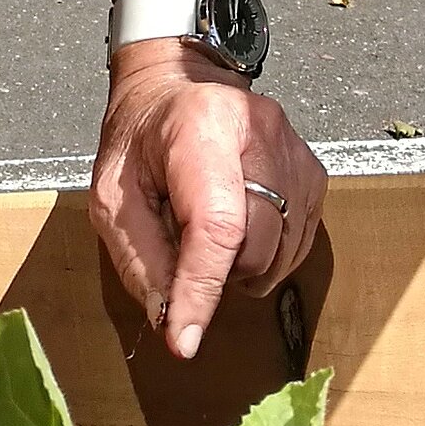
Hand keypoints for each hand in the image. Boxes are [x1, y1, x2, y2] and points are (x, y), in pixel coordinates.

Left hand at [89, 42, 324, 358]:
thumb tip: (172, 322)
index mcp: (200, 129)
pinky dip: (271, 254)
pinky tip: (242, 233)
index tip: (184, 339)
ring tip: (211, 236)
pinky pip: (302, 240)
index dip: (201, 288)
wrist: (176, 86)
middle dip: (218, 273)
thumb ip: (140, 258)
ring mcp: (293, 148)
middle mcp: (259, 131)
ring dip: (246, 266)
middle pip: (255, 243)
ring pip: (284, 249)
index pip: (215, 224)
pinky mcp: (312, 169)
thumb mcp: (112, 197)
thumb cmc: (140, 140)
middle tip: (184, 252)